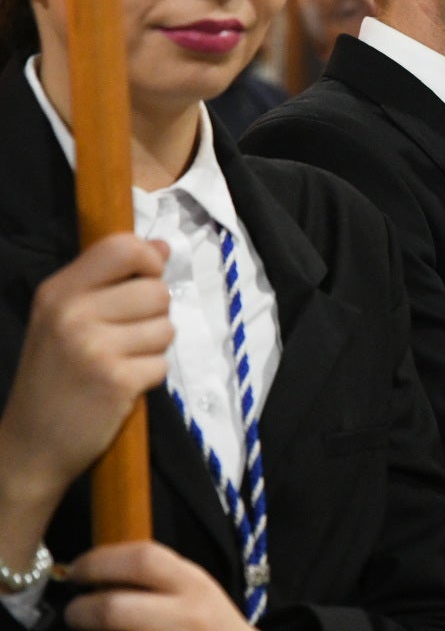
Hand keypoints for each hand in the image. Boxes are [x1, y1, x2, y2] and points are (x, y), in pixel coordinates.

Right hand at [0, 236, 170, 536]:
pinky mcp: (116, 381)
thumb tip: (162, 246)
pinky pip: (162, 364)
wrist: (30, 445)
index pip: (122, 247)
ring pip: (166, 327)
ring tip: (119, 362)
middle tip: (123, 339)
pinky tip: (121, 387)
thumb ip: (111, 280)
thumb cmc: (55, 376)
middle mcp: (72, 314)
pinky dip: (149, 377)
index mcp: (58, 292)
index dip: (148, 260)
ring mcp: (94, 348)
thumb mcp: (66, 318)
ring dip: (152, 348)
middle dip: (153, 315)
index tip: (144, 280)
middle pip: (156, 290)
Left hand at [64, 542, 251, 629]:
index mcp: (193, 584)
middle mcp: (185, 614)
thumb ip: (157, 578)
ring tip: (88, 627)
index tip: (77, 569)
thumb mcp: (194, 590)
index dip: (99, 561)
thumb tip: (99, 572)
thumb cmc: (208, 624)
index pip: (142, 559)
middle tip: (74, 611)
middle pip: (113, 607)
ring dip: (90, 630)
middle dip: (80, 610)